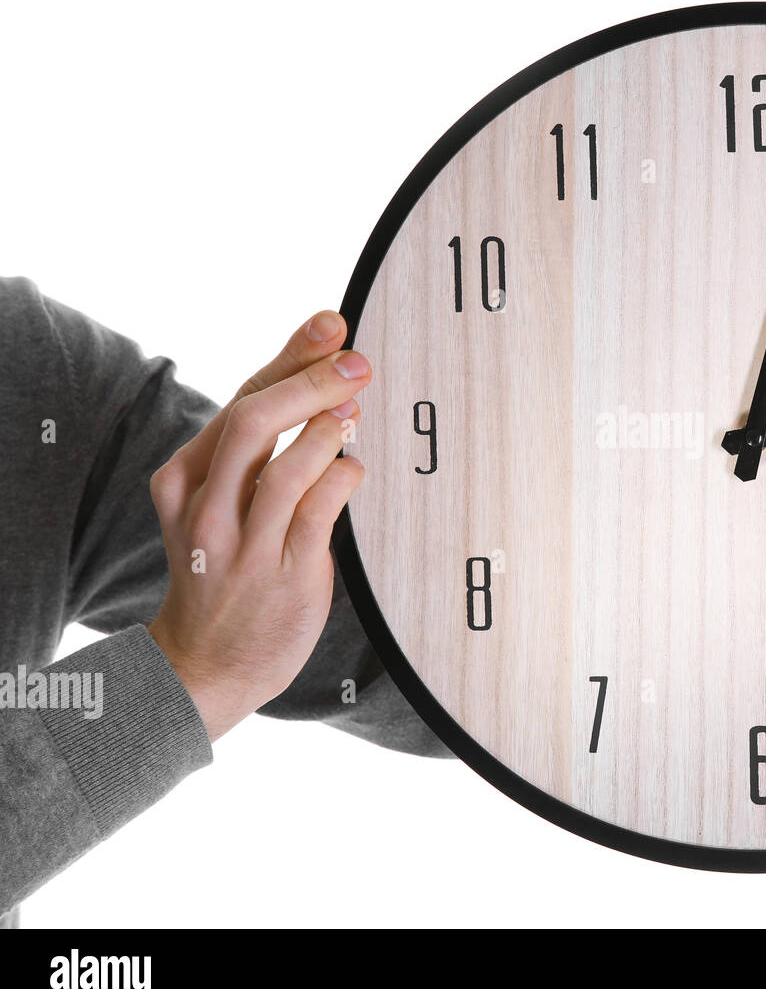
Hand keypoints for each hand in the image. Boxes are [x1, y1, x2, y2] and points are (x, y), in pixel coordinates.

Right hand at [147, 311, 369, 740]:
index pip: (241, 398)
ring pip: (287, 467)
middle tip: (357, 362)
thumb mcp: (222, 502)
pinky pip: (319, 512)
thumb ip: (265, 449)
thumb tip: (330, 385)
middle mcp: (206, 508)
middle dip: (313, 381)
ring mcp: (241, 546)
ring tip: (354, 414)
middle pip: (255, 420)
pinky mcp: (283, 576)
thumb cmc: (224, 571)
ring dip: (330, 430)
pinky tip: (353, 466)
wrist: (203, 663)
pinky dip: (343, 477)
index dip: (292, 356)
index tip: (332, 325)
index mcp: (185, 477)